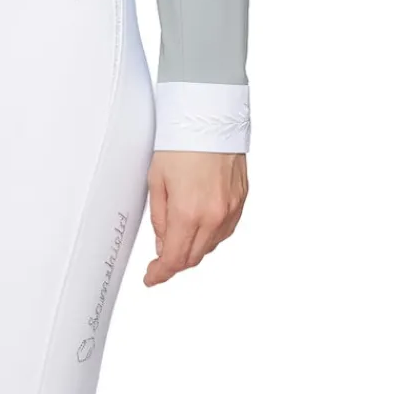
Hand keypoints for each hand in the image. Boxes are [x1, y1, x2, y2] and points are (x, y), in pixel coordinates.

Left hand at [143, 149, 247, 284]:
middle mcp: (213, 216)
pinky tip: (200, 226)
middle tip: (160, 260)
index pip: (174, 259)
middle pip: (194, 257)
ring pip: (211, 246)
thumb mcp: (156, 179)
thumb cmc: (180, 140)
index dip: (161, 274)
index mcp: (188, 212)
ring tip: (178, 238)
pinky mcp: (241, 200)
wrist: (208, 115)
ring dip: (194, 249)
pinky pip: (226, 230)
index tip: (152, 278)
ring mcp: (230, 209)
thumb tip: (162, 243)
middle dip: (175, 262)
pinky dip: (211, 235)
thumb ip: (159, 217)